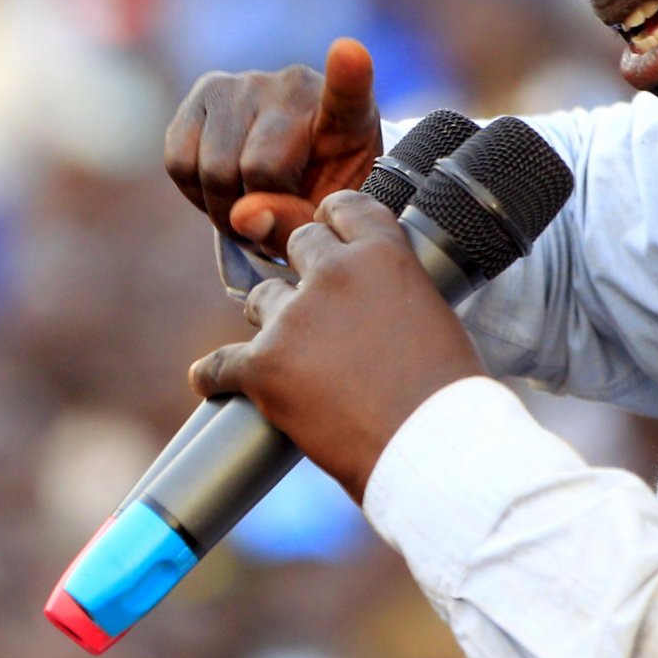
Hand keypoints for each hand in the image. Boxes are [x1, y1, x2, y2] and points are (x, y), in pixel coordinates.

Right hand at [163, 37, 380, 256]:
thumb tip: (242, 216)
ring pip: (213, 169)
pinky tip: (220, 190)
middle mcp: (295, 86)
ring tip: (246, 211)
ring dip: (222, 210)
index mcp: (348, 116)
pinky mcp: (206, 90)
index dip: (349, 73)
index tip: (349, 52)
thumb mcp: (324, 218)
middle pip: (257, 168)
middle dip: (253, 215)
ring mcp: (246, 82)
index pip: (349, 90)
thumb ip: (294, 223)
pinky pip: (179, 161)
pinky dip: (194, 192)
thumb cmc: (321, 193)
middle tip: (267, 225)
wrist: (292, 170)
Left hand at [188, 189, 481, 500]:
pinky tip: (209, 380)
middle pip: (299, 244)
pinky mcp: (265, 366)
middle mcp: (334, 272)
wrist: (433, 448)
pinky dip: (215, 375)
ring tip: (286, 354)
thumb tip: (376, 303)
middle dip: (305, 270)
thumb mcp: (435, 314)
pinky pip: (220, 364)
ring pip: (263, 298)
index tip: (326, 231)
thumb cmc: (448, 393)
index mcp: (383, 253)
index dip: (332, 220)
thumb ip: (396, 290)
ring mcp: (294, 318)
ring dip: (272, 320)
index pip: (344, 209)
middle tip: (314, 303)